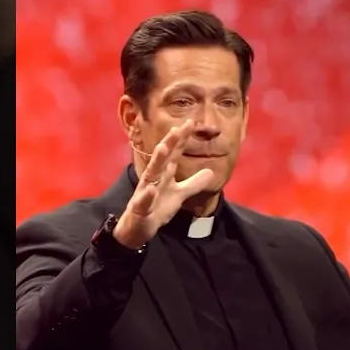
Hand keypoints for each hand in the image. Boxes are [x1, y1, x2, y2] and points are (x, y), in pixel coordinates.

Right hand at [114, 121, 216, 248]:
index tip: (190, 123)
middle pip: (163, 158)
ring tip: (164, 147)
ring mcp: (145, 192)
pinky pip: (143, 201)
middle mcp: (154, 178)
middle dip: (170, 142)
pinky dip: (147, 195)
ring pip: (151, 173)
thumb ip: (194, 183)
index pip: (174, 153)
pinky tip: (151, 189)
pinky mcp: (140, 207)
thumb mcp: (179, 195)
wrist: (138, 227)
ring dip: (157, 161)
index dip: (181, 139)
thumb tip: (211, 172)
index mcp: (164, 174)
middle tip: (178, 128)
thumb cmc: (157, 207)